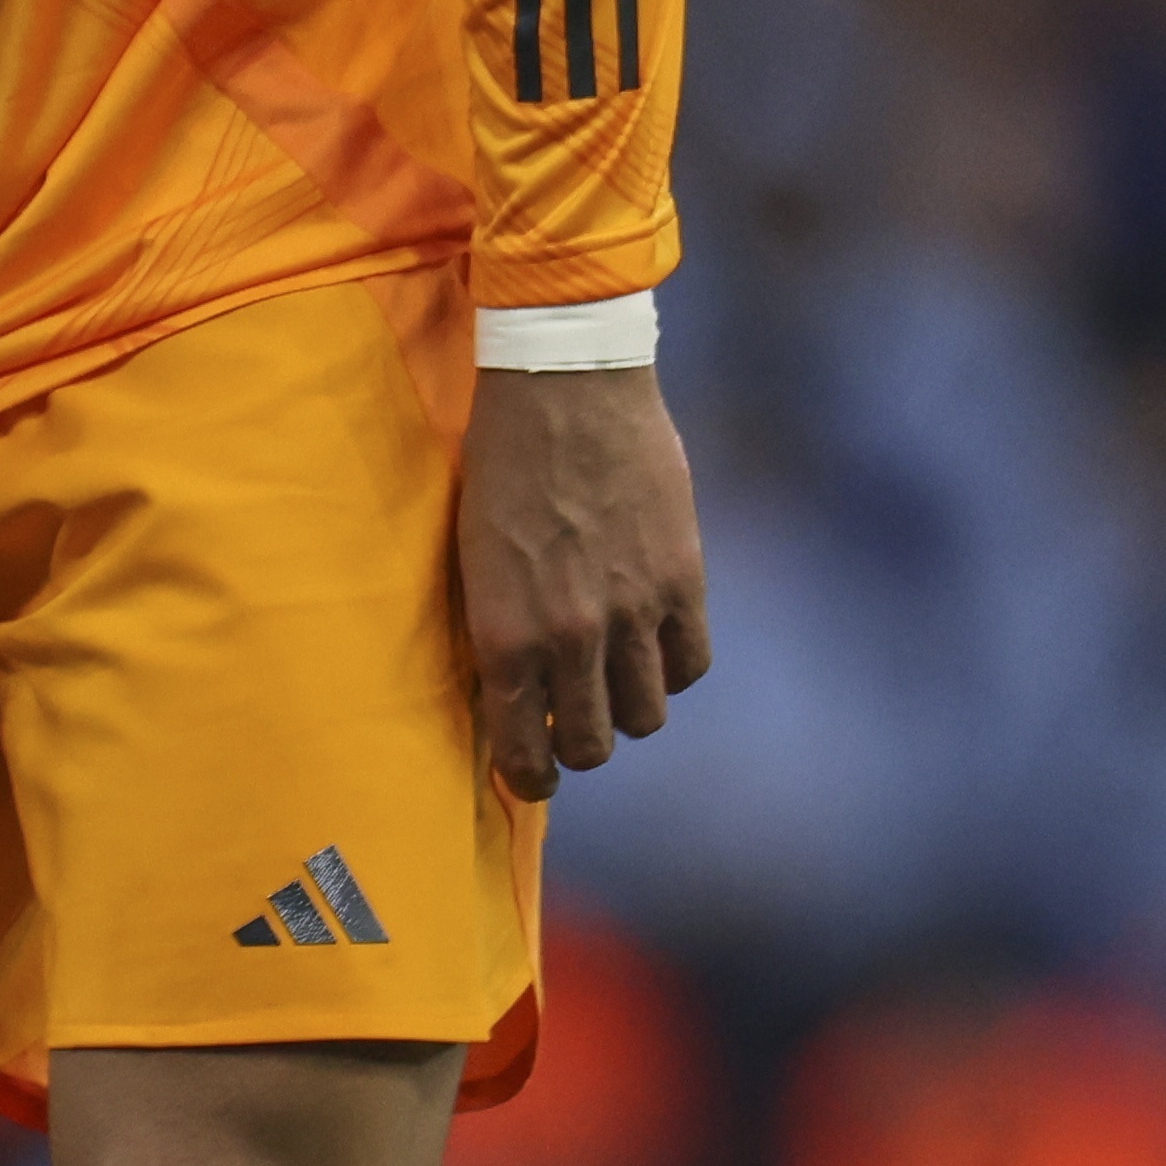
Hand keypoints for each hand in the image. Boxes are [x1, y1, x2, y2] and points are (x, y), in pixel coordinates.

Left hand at [456, 361, 707, 796]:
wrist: (563, 388)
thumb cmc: (498, 467)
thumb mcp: (473, 560)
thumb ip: (499, 629)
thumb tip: (514, 687)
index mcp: (503, 637)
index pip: (525, 751)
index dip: (532, 778)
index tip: (534, 777)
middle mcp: (569, 638)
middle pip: (595, 746)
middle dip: (581, 747)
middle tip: (574, 724)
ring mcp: (632, 613)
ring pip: (647, 716)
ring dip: (630, 709)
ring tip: (615, 681)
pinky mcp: (683, 580)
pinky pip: (692, 664)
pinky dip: (674, 669)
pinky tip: (655, 646)